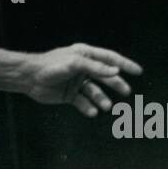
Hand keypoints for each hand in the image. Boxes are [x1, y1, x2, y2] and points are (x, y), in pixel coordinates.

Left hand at [24, 43, 142, 117]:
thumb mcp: (74, 63)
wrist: (29, 78)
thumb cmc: (50, 66)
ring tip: (107, 107)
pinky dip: (88, 108)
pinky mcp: (69, 95)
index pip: (110, 59)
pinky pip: (83, 102)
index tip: (138, 71)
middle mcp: (83, 68)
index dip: (125, 64)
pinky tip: (92, 112)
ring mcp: (77, 82)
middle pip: (105, 77)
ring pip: (94, 92)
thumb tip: (115, 71)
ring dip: (102, 99)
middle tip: (126, 93)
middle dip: (116, 84)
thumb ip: (95, 67)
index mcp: (86, 55)